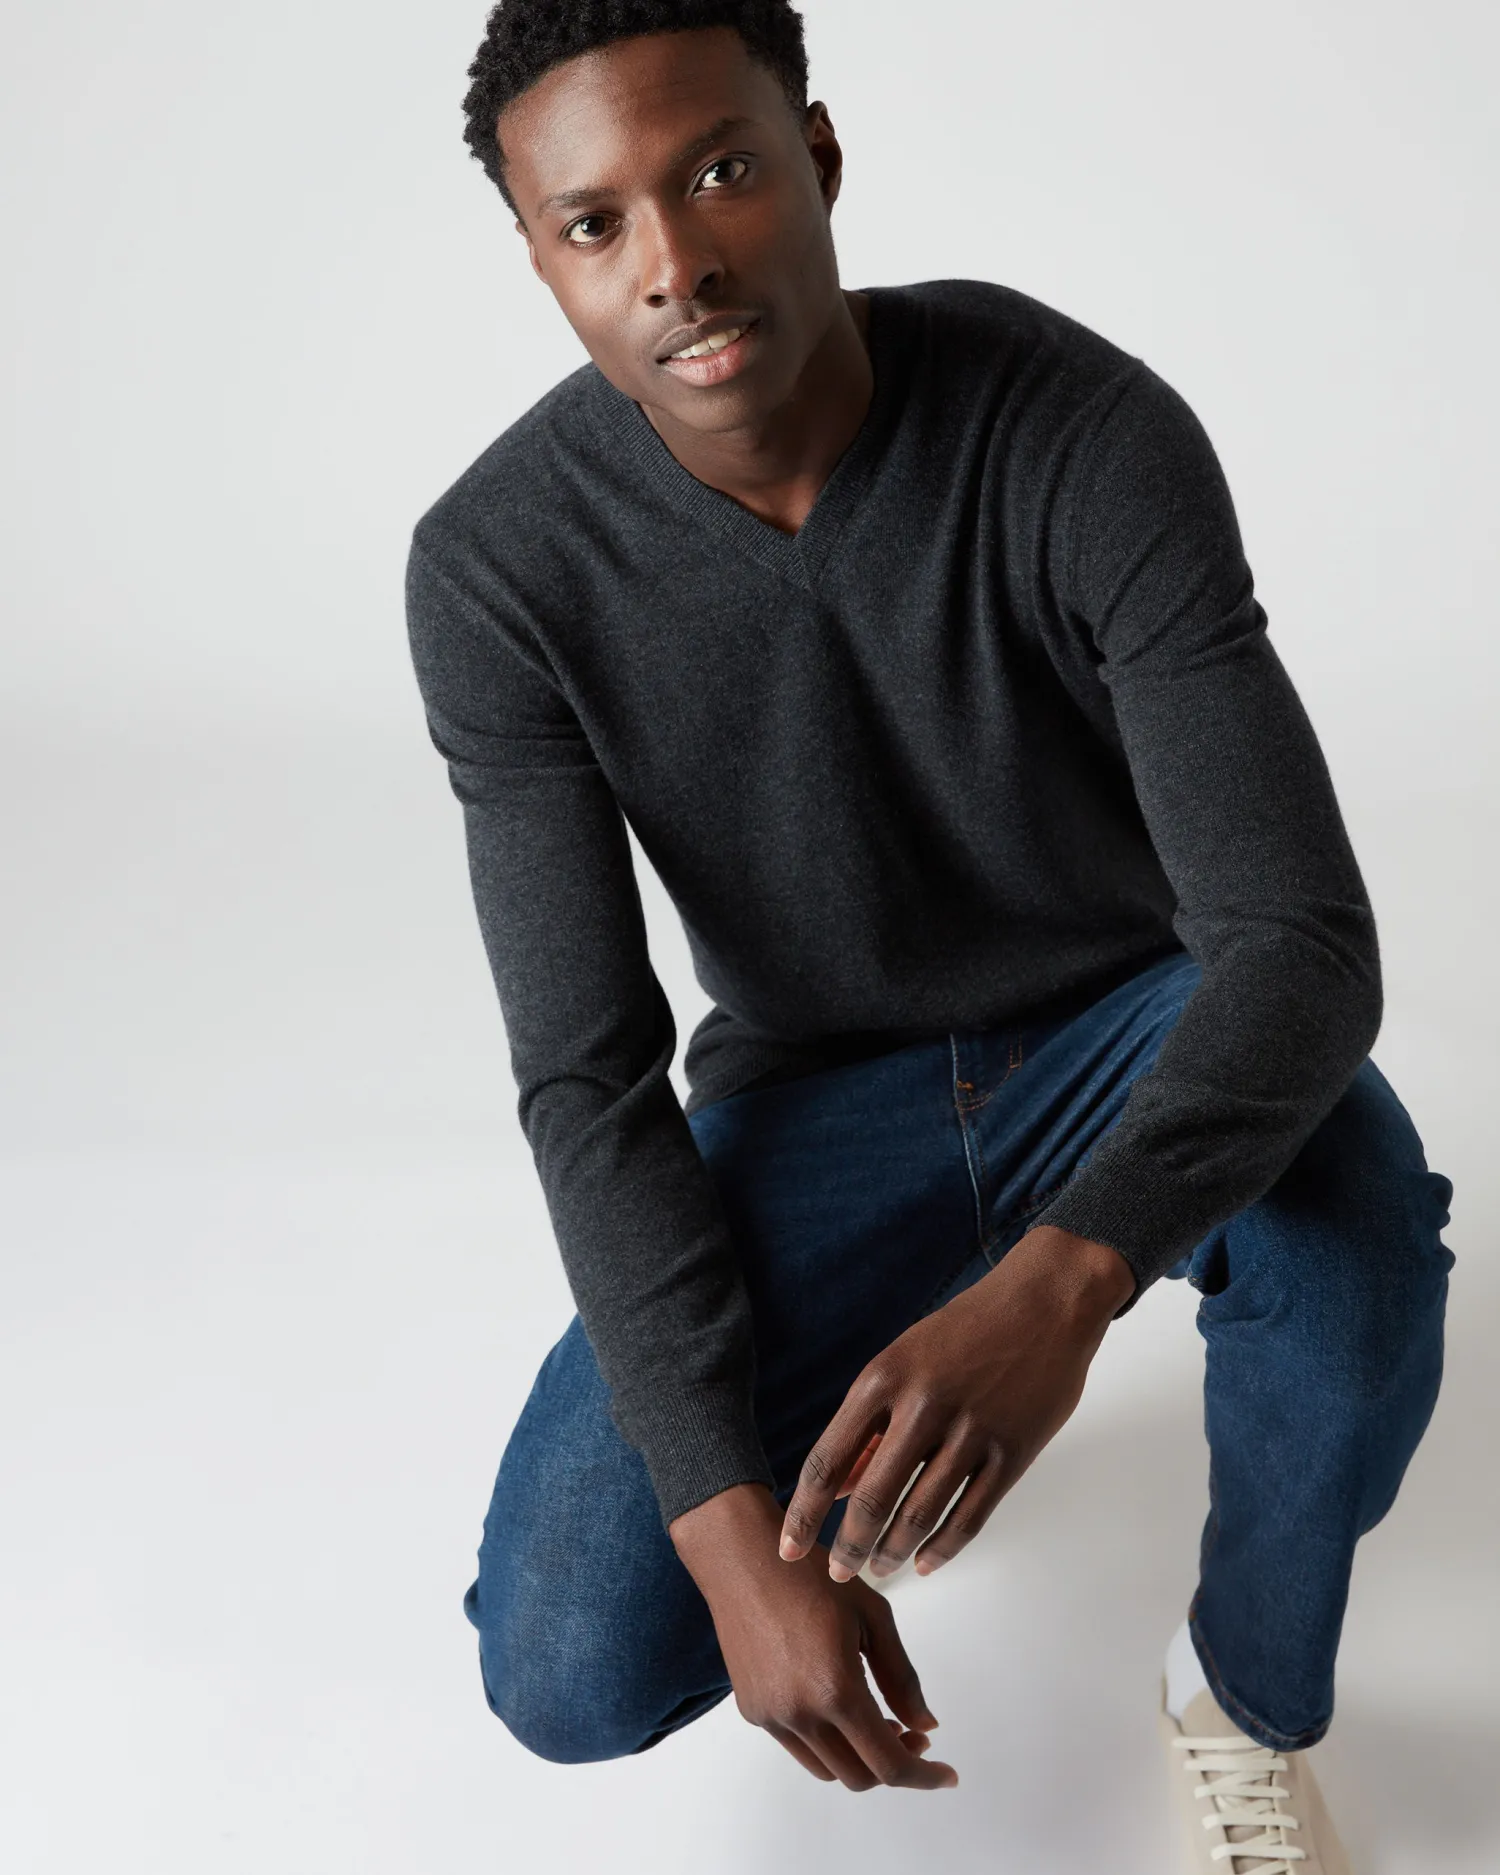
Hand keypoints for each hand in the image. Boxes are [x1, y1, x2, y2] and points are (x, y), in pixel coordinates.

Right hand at [669, 1483, 958, 1790]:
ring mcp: (771, 1716)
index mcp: (836, 1690)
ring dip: (859, 1757)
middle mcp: (800, 1714)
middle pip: (859, 1777)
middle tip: (913, 1732)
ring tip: (875, 1717)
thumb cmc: (811, 1576)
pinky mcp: (752, 1711)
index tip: (946, 1774)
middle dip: (894, 1764)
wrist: (742, 1560)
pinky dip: (827, 1741)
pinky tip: (835, 1702)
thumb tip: (925, 1724)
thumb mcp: (873, 1615)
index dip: (924, 1777)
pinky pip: (799, 1745)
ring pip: (828, 1769)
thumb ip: (902, 1677)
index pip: (888, 1764)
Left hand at [778, 1225, 1134, 1582]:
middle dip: (848, 1546)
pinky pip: (970, 1516)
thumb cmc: (966, 1331)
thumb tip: (839, 1489)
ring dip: (893, 1552)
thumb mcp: (903, 1362)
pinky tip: (926, 1561)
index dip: (804, 1513)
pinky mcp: (1012, 1452)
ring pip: (919, 1514)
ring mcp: (970, 1431)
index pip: (828, 1460)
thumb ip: (870, 1425)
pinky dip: (943, 1548)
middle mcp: (922, 1406)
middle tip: (837, 1574)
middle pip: (872, 1498)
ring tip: (880, 1570)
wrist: (1044, 1303)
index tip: (788, 1549)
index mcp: (883, 1379)